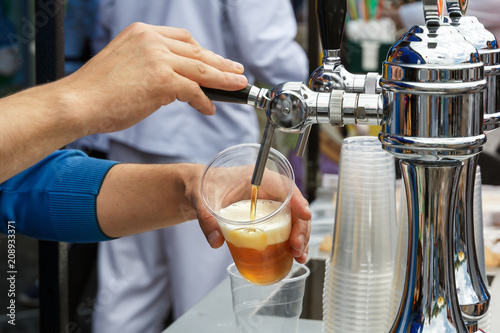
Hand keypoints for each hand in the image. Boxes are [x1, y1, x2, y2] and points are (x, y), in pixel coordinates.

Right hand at [58, 22, 247, 134]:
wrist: (77, 103)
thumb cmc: (97, 92)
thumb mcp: (125, 66)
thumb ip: (149, 67)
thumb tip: (173, 84)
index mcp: (142, 32)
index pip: (183, 39)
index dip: (202, 51)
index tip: (215, 60)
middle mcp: (151, 40)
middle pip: (196, 51)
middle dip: (220, 63)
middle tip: (237, 71)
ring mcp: (157, 58)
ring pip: (201, 68)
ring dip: (223, 79)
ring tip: (238, 86)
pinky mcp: (162, 80)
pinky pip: (194, 90)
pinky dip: (204, 101)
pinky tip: (209, 109)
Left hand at [190, 166, 311, 263]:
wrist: (198, 189)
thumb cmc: (203, 186)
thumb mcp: (202, 199)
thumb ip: (207, 218)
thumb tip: (216, 241)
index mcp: (256, 178)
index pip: (283, 185)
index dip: (297, 200)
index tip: (305, 215)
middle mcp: (267, 191)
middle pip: (293, 207)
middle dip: (301, 228)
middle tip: (297, 247)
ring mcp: (268, 205)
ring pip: (292, 219)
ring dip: (300, 238)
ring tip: (299, 256)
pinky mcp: (265, 218)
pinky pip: (283, 228)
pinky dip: (291, 242)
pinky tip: (293, 256)